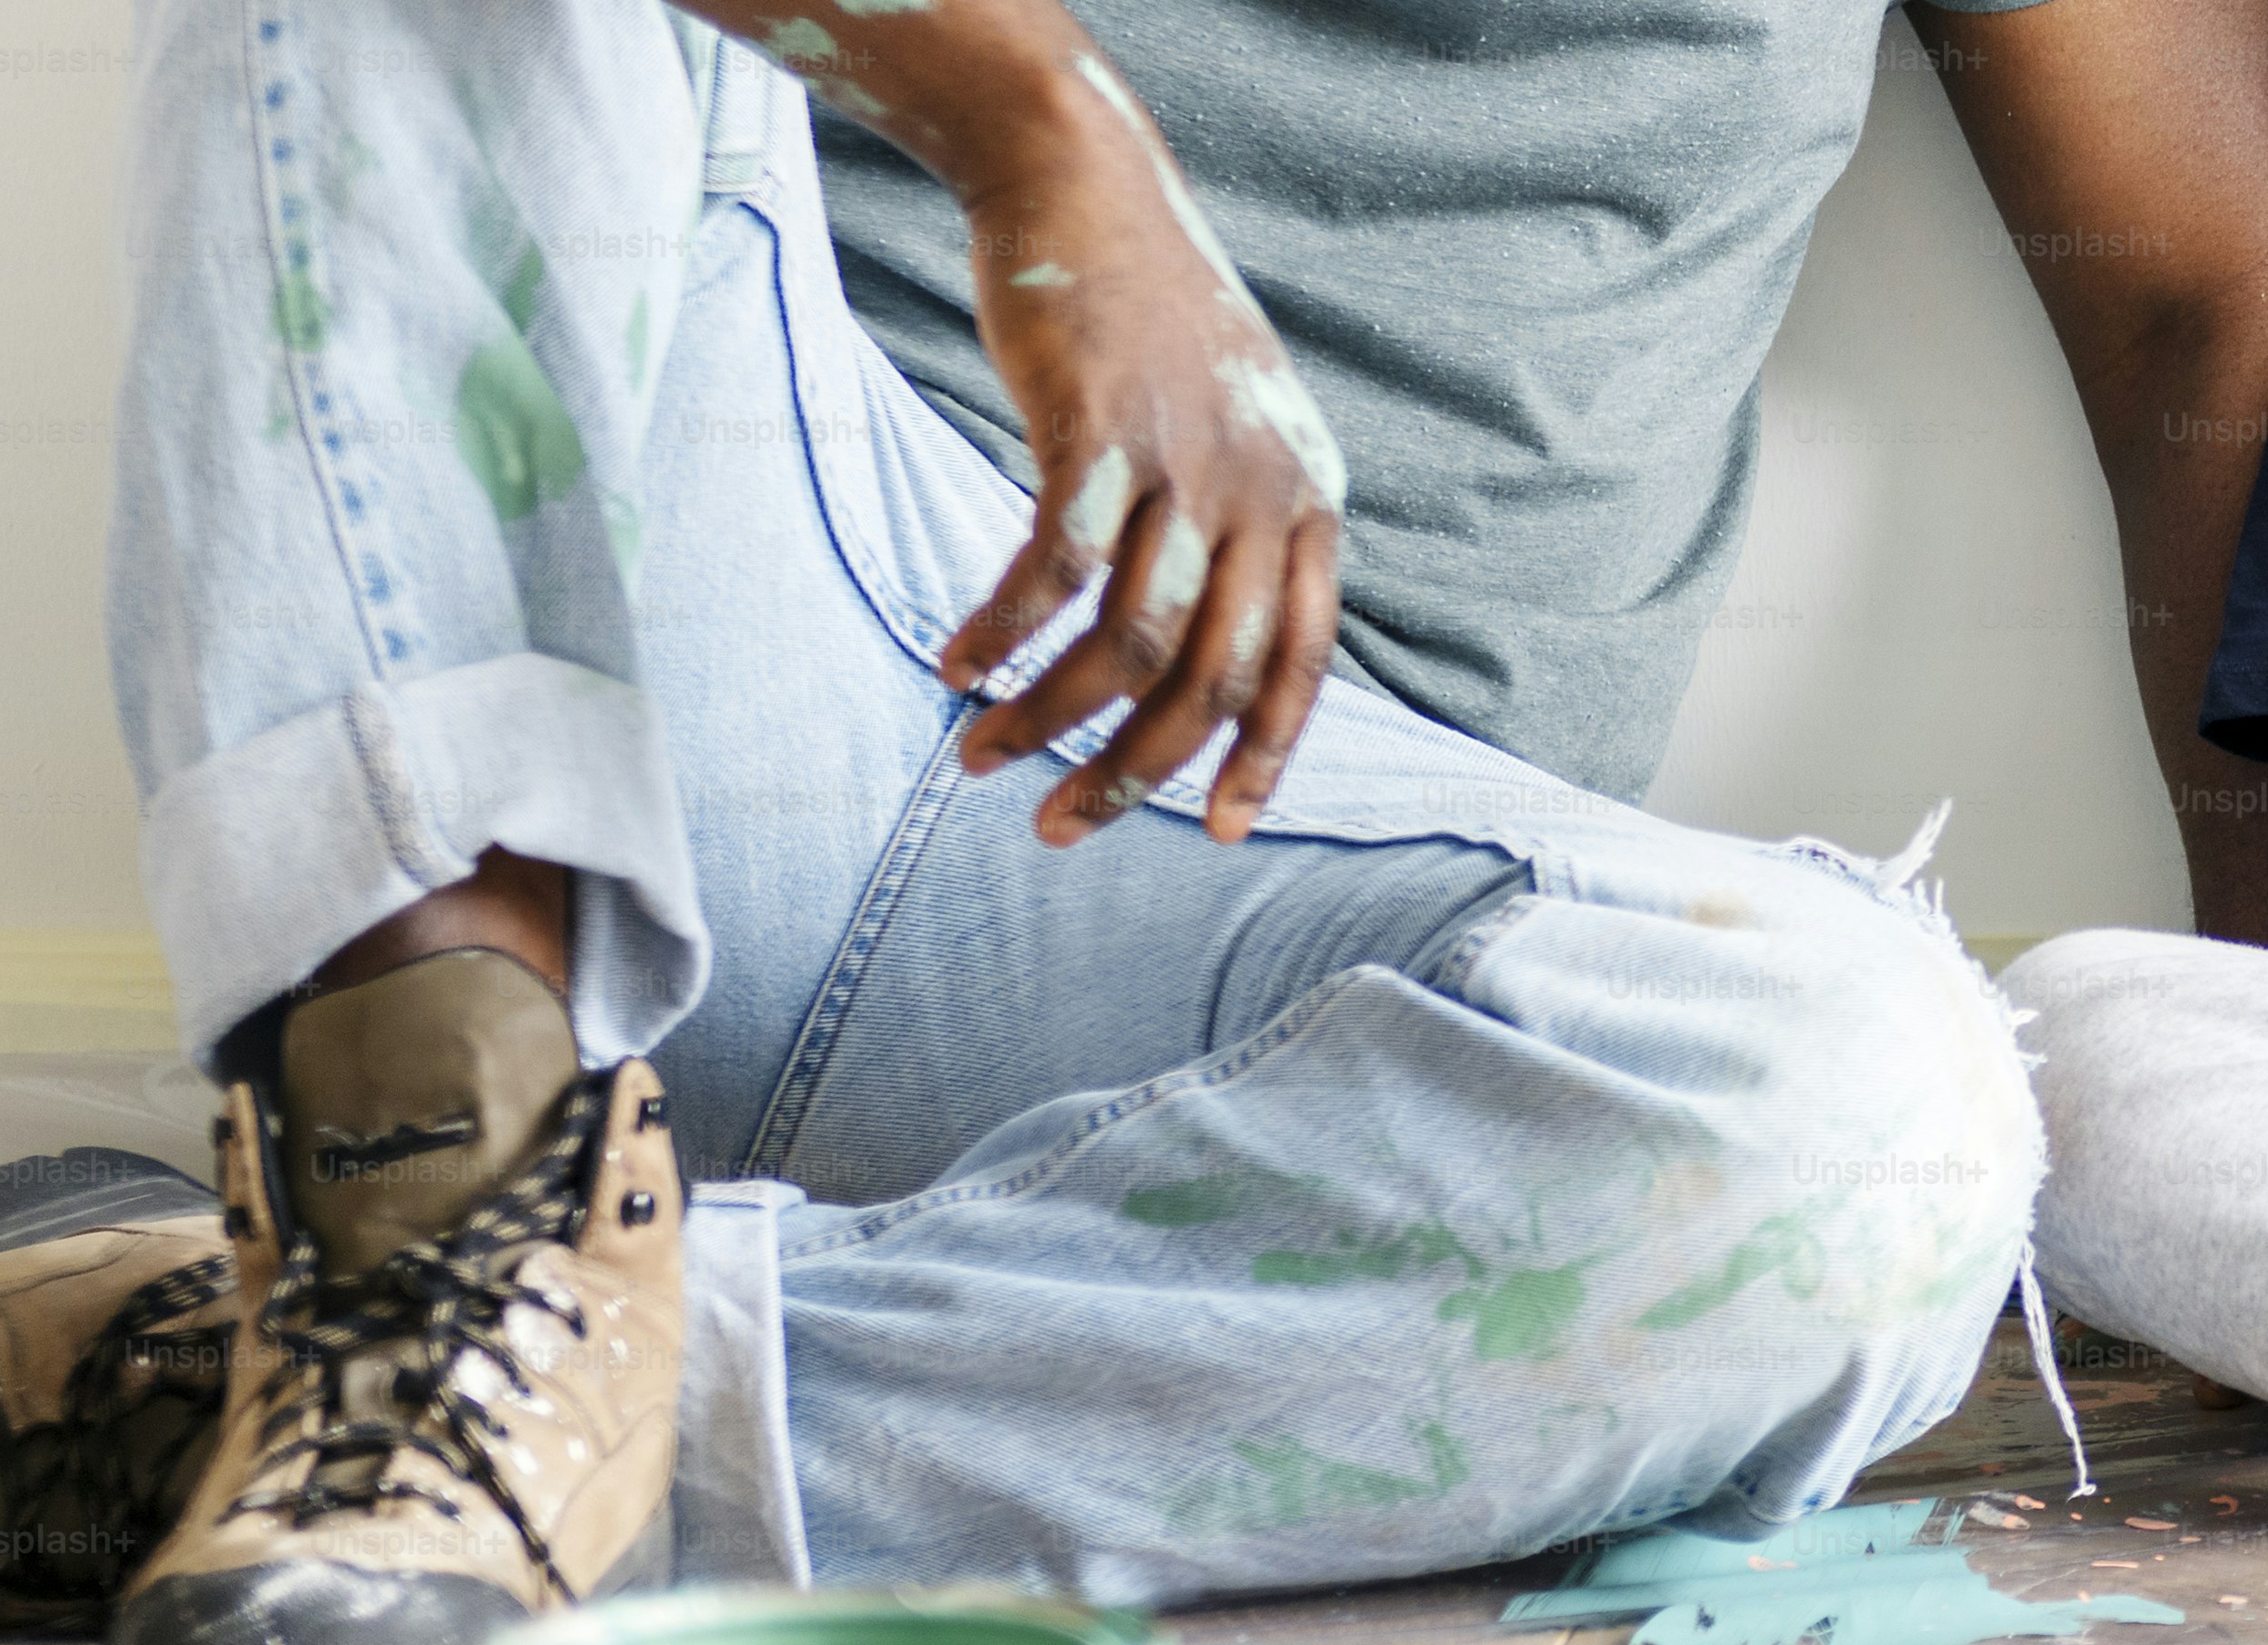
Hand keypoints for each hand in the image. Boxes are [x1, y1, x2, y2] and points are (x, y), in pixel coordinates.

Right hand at [935, 119, 1349, 846]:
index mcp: (1309, 503)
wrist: (1084, 188)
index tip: (1212, 833)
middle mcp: (1263, 490)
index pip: (1301, 667)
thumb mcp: (1234, 428)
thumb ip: (1237, 528)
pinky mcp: (1099, 433)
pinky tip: (958, 664)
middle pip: (1209, 679)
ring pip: (1126, 643)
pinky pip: (1052, 570)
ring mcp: (1185, 462)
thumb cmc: (1148, 325)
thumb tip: (1201, 650)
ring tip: (982, 755)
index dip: (1260, 760)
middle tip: (1060, 824)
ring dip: (1048, 716)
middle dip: (1134, 771)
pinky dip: (1003, 633)